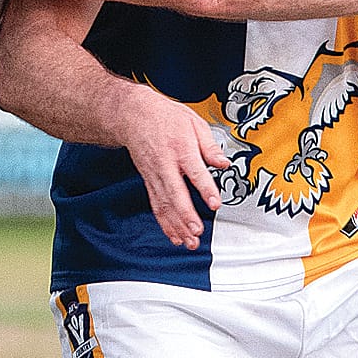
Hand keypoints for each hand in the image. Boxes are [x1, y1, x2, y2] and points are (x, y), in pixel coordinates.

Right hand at [118, 84, 227, 249]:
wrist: (133, 116)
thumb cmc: (165, 118)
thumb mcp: (194, 123)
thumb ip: (210, 147)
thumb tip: (224, 163)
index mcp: (180, 148)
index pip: (194, 172)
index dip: (205, 188)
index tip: (214, 203)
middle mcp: (165, 165)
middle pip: (175, 194)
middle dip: (185, 215)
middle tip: (197, 231)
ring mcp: (154, 176)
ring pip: (164, 205)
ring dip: (176, 226)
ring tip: (189, 242)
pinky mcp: (149, 182)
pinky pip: (156, 206)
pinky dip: (165, 224)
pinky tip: (174, 236)